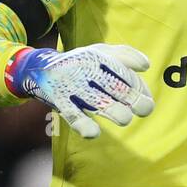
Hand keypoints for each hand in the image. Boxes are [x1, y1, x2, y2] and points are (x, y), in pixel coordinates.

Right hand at [6, 42, 153, 138]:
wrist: (39, 68)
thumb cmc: (78, 63)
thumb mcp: (100, 52)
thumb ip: (124, 55)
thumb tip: (146, 65)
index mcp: (99, 58)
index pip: (125, 74)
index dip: (140, 89)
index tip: (147, 102)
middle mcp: (86, 70)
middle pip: (114, 86)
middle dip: (132, 98)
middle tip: (144, 109)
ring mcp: (72, 86)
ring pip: (96, 101)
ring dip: (113, 111)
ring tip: (124, 118)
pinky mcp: (59, 100)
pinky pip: (72, 114)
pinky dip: (82, 124)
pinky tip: (93, 133)